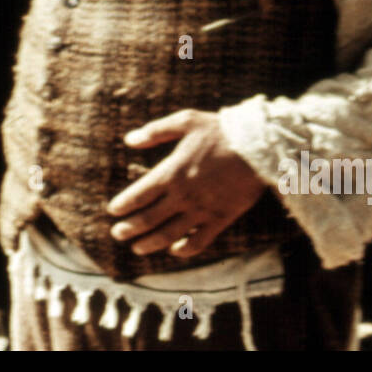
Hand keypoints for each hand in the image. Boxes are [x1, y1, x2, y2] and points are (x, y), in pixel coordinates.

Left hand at [106, 109, 265, 259]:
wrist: (258, 147)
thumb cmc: (220, 131)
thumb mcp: (186, 121)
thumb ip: (156, 131)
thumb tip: (130, 139)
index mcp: (172, 171)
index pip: (139, 194)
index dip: (123, 205)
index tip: (113, 211)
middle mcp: (183, 194)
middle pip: (149, 218)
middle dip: (130, 229)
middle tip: (117, 234)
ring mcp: (202, 209)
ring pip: (169, 234)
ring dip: (150, 243)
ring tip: (137, 248)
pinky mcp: (220, 218)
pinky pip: (199, 240)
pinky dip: (184, 249)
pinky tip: (174, 250)